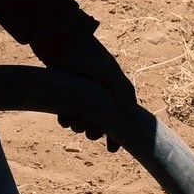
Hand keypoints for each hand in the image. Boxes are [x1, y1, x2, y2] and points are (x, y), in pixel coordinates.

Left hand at [43, 32, 136, 151]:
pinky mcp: (65, 98)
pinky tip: (65, 115)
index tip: (112, 149)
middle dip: (94, 132)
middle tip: (92, 130)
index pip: (120, 120)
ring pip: (81, 124)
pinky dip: (66, 119)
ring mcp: (81, 99)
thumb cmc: (89, 57)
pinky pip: (66, 118)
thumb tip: (132, 114)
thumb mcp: (111, 74)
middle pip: (99, 126)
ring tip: (76, 118)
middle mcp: (99, 99)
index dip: (118, 137)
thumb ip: (124, 92)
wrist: (61, 43)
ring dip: (79, 126)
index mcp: (114, 94)